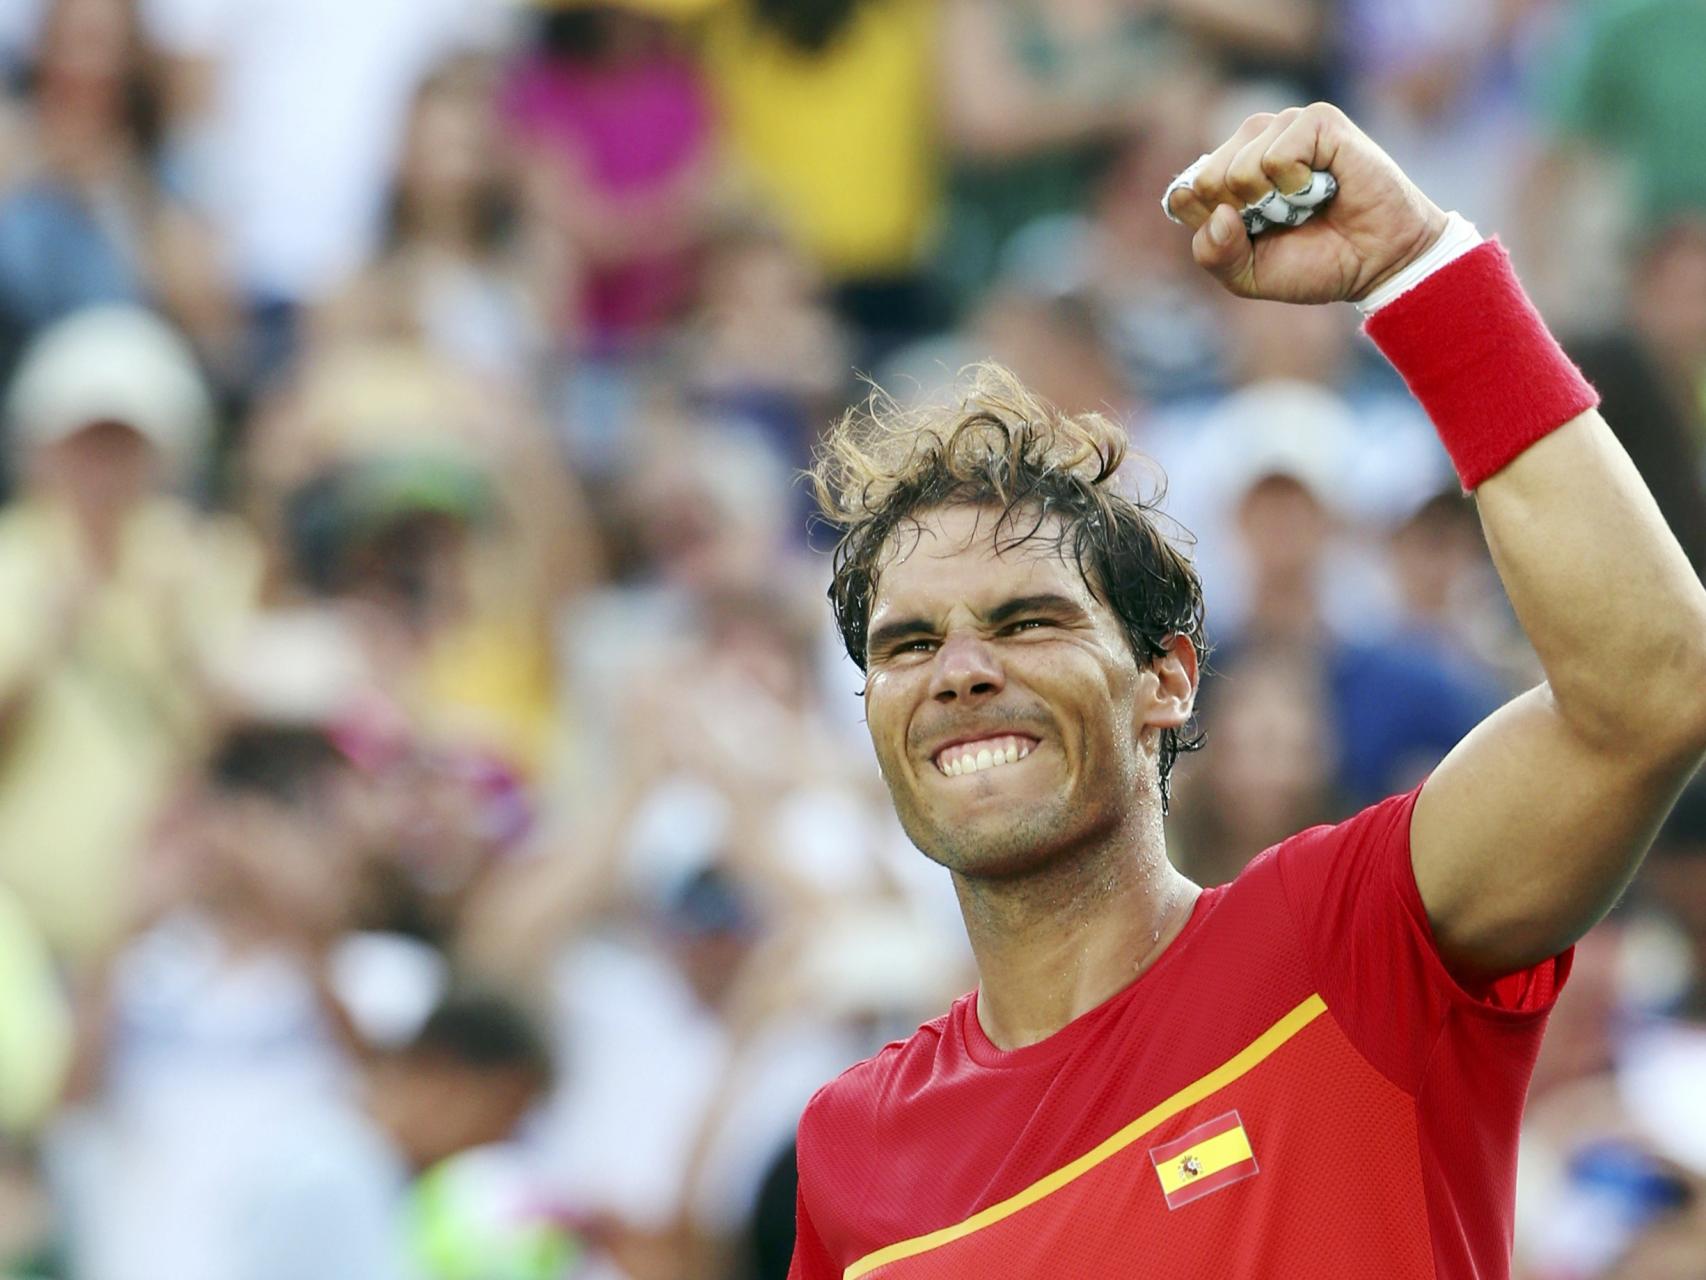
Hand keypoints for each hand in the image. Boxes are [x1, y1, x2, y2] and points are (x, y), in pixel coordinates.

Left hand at [1165, 103, 1448, 302]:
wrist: (1377, 263)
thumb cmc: (1314, 264)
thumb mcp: (1248, 276)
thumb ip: (1214, 254)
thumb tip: (1217, 213)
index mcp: (1225, 177)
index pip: (1184, 192)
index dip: (1212, 226)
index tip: (1250, 237)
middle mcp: (1249, 145)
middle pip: (1205, 180)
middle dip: (1242, 216)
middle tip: (1282, 221)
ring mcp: (1283, 127)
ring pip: (1239, 168)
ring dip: (1273, 203)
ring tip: (1305, 204)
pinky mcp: (1317, 121)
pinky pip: (1277, 156)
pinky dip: (1298, 185)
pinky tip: (1322, 187)